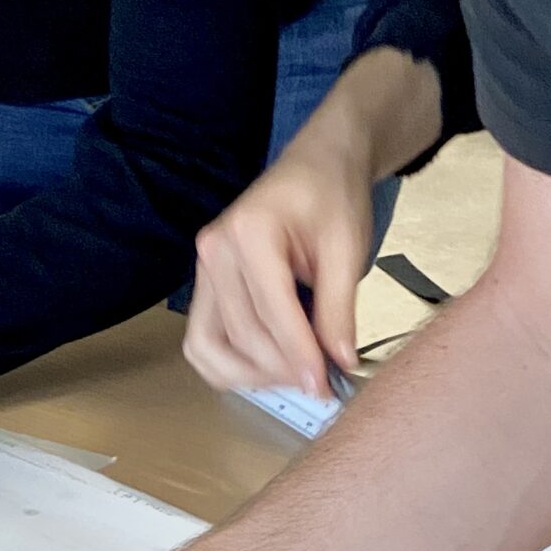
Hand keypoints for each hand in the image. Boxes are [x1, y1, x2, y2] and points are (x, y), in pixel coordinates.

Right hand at [183, 126, 371, 399]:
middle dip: (280, 368)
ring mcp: (203, 269)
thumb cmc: (331, 195)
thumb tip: (340, 364)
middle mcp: (214, 251)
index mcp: (249, 232)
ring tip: (292, 377)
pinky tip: (266, 368)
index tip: (324, 385)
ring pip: (209, 346)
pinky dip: (229, 365)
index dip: (298, 355)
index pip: (270, 311)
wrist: (316, 166)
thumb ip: (340, 308)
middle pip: (240, 334)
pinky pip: (203, 340)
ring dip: (250, 374)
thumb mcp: (347, 248)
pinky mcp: (204, 285)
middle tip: (320, 384)